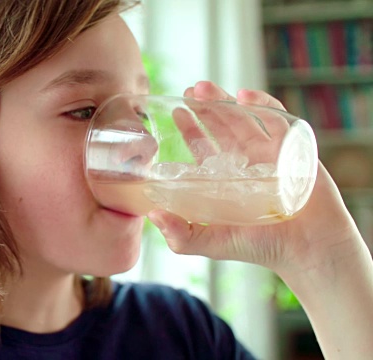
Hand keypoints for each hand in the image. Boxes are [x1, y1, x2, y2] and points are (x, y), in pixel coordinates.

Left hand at [147, 81, 364, 277]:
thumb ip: (181, 234)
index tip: (175, 111)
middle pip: (222, 126)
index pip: (204, 147)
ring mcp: (269, 153)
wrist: (308, 249)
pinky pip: (277, 119)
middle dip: (204, 108)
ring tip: (204, 88)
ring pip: (244, 118)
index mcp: (226, 178)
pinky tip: (244, 96)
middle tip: (188, 91)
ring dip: (224, 101)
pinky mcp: (293, 148)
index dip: (190, 128)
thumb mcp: (212, 241)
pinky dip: (262, 105)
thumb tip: (152, 215)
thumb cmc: (260, 247)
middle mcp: (246, 162)